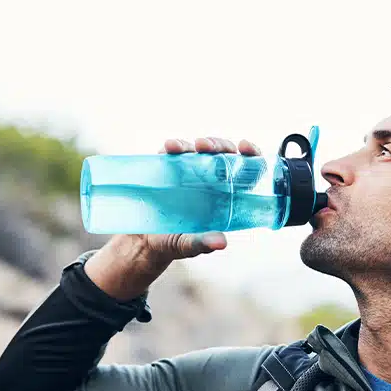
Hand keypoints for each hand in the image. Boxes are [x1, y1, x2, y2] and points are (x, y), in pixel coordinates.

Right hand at [128, 136, 262, 261]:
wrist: (140, 241)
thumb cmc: (171, 243)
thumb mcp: (188, 245)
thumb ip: (203, 244)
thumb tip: (221, 243)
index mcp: (223, 198)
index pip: (245, 171)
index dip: (250, 155)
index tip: (244, 147)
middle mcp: (209, 182)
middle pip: (223, 155)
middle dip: (220, 146)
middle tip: (208, 147)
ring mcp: (189, 173)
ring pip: (200, 150)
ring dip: (197, 144)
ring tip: (190, 147)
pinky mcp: (167, 169)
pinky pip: (174, 152)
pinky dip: (173, 147)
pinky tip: (169, 148)